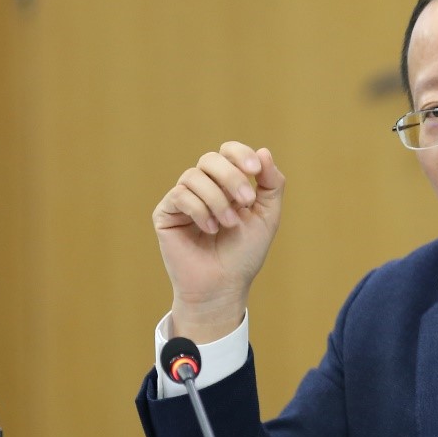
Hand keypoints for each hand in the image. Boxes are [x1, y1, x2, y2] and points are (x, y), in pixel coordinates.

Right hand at [152, 142, 285, 341]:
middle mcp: (203, 187)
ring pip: (194, 176)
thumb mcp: (268, 216)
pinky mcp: (166, 213)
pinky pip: (179, 195)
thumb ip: (271, 184)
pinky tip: (209, 229)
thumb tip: (264, 151)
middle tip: (247, 202)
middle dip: (231, 177)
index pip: (228, 152)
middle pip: (210, 159)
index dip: (241, 154)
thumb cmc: (245, 253)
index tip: (255, 171)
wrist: (224, 285)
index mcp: (227, 183)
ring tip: (228, 224)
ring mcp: (183, 199)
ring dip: (217, 199)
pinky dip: (199, 210)